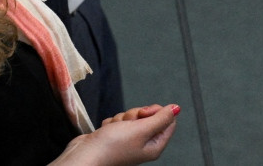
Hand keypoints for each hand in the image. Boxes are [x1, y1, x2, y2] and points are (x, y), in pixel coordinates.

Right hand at [49, 104, 178, 165]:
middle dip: (136, 114)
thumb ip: (160, 118)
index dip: (156, 112)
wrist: (86, 155)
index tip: (145, 114)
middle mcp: (144, 143)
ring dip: (122, 118)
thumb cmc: (112, 146)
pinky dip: (112, 123)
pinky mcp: (116, 136)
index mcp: (155, 145)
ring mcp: (129, 140)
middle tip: (129, 123)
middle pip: (149, 116)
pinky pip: (119, 120)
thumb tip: (176, 108)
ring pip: (132, 117)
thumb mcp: (141, 129)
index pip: (167, 121)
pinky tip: (108, 131)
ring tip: (115, 129)